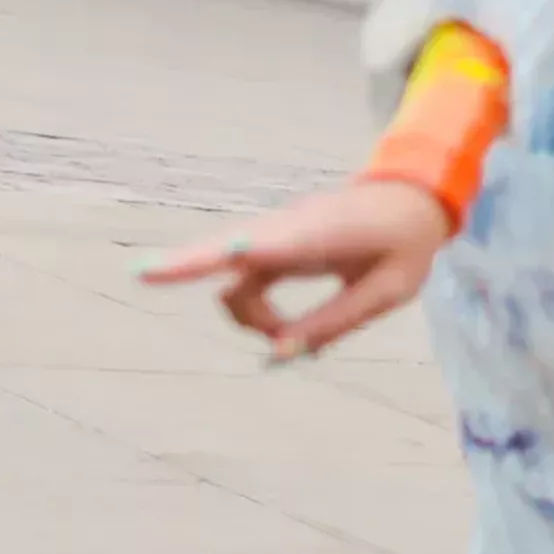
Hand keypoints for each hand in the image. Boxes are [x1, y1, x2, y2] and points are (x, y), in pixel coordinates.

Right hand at [140, 180, 451, 361]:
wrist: (414, 197)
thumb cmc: (404, 246)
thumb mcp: (387, 292)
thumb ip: (334, 323)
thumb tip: (279, 355)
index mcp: (323, 235)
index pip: (275, 241)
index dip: (247, 247)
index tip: (226, 247)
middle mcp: (290, 229)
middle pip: (227, 248)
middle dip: (185, 263)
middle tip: (139, 273)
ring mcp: (279, 232)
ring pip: (232, 271)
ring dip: (246, 314)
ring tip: (285, 341)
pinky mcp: (277, 241)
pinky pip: (246, 276)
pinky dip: (252, 307)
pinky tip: (276, 330)